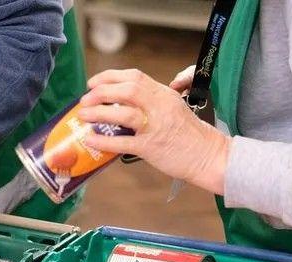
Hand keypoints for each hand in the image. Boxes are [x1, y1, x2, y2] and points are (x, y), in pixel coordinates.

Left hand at [77, 69, 230, 194]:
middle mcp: (159, 106)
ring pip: (123, 113)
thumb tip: (122, 103)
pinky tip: (91, 139)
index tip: (93, 83)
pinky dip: (103, 140)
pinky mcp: (151, 147)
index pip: (134, 76)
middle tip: (85, 100)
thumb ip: (152, 101)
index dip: (109, 77)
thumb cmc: (189, 134)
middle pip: (127, 89)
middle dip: (100, 92)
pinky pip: (122, 142)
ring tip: (84, 116)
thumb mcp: (173, 107)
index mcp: (163, 94)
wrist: (208, 155)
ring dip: (98, 112)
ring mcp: (155, 126)